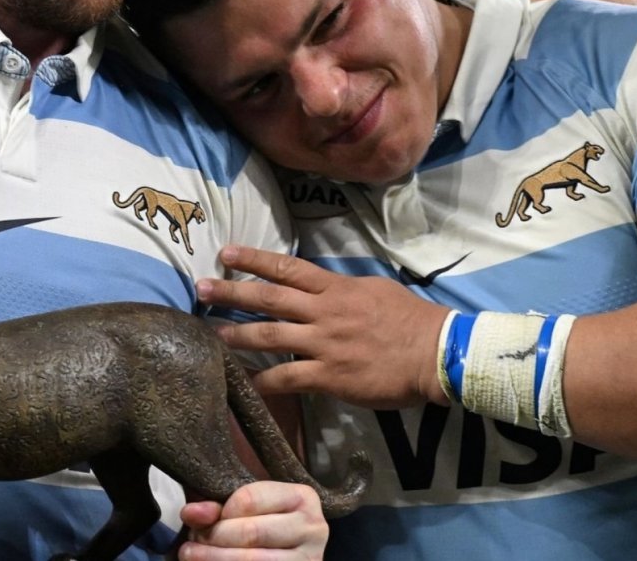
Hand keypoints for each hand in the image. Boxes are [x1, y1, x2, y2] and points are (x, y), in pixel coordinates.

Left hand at [178, 481, 326, 560]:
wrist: (287, 552)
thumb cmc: (264, 523)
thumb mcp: (246, 508)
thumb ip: (218, 507)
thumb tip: (190, 513)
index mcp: (302, 497)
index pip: (250, 499)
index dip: (220, 512)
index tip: (205, 520)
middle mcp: (313, 528)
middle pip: (250, 532)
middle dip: (213, 538)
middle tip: (192, 541)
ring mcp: (309, 559)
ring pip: (251, 560)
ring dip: (212, 559)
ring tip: (192, 555)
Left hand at [197, 246, 450, 409]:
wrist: (435, 352)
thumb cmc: (410, 320)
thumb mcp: (375, 290)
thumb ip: (342, 291)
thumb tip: (321, 290)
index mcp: (336, 288)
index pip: (287, 267)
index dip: (254, 259)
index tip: (226, 253)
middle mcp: (324, 312)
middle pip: (268, 297)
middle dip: (231, 291)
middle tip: (201, 287)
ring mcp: (324, 344)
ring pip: (269, 336)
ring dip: (236, 334)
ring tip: (212, 333)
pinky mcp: (329, 376)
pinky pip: (287, 378)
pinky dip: (263, 381)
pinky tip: (246, 383)